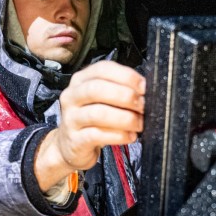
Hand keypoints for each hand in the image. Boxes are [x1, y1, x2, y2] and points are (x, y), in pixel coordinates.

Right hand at [34, 61, 145, 191]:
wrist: (71, 146)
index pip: (102, 69)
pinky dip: (118, 136)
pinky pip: (97, 135)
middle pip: (97, 89)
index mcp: (80, 80)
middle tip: (142, 106)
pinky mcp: (75, 139)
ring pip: (98, 114)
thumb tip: (144, 92)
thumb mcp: (102, 100)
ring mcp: (71, 118)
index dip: (125, 76)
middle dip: (125, 96)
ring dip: (124, 118)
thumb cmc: (92, 120)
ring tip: (138, 124)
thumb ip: (119, 90)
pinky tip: (130, 136)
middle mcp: (72, 96)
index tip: (142, 87)